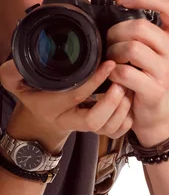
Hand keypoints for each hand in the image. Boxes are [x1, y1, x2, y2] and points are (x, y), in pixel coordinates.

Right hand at [0, 58, 133, 143]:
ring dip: (123, 108)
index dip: (94, 81)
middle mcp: (68, 121)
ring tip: (129, 87)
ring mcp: (85, 128)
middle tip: (122, 81)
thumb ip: (12, 72)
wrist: (42, 117)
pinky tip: (130, 100)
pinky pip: (117, 132)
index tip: (109, 64)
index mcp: (51, 107)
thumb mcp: (16, 82)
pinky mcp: (98, 131)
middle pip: (94, 121)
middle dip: (111, 102)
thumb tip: (17, 62)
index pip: (75, 95)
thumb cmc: (34, 93)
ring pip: (108, 128)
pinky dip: (127, 118)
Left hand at [105, 0, 168, 146]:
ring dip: (113, 52)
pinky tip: (113, 75)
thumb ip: (137, 17)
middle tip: (109, 41)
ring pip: (131, 48)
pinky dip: (113, 72)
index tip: (124, 1)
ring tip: (112, 59)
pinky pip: (125, 72)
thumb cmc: (151, 75)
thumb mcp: (151, 46)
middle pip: (141, 27)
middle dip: (116, 31)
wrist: (158, 116)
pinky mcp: (155, 90)